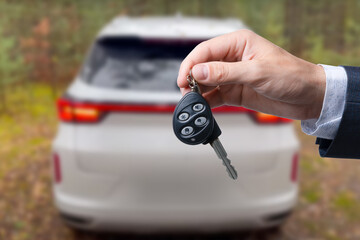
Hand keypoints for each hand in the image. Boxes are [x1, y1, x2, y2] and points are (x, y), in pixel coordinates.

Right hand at [177, 30, 325, 119]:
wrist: (309, 97)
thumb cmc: (292, 76)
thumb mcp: (257, 72)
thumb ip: (226, 72)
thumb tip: (199, 71)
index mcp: (239, 44)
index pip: (206, 50)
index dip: (191, 64)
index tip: (183, 79)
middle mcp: (233, 58)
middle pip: (203, 66)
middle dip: (192, 78)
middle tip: (186, 92)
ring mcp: (233, 76)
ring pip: (206, 82)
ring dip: (197, 91)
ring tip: (192, 102)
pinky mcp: (235, 92)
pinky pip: (215, 96)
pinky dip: (207, 102)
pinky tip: (203, 107)